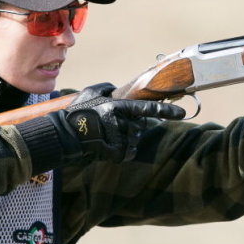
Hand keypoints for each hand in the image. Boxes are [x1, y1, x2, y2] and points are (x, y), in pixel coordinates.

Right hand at [56, 82, 185, 162]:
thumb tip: (114, 88)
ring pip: (132, 143)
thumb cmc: (74, 114)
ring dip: (123, 144)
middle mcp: (118, 119)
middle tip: (111, 130)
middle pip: (138, 129)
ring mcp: (115, 136)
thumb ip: (104, 88)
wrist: (60, 135)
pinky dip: (118, 155)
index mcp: (117, 106)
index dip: (165, 110)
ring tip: (105, 140)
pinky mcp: (110, 150)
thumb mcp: (88, 93)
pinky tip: (105, 149)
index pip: (146, 108)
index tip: (182, 113)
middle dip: (130, 131)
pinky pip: (124, 155)